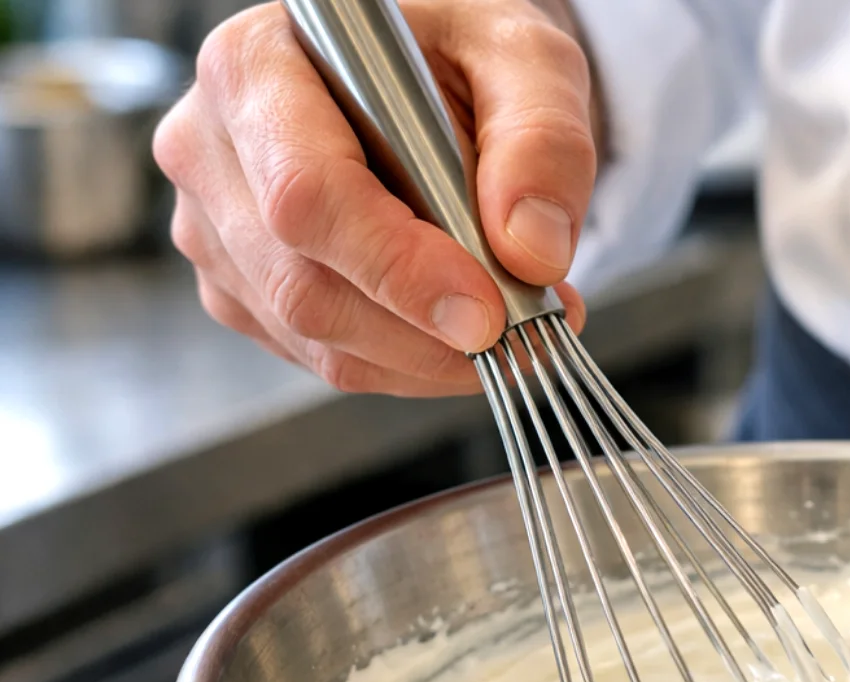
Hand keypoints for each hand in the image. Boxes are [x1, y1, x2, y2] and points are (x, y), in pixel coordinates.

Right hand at [154, 0, 597, 395]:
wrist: (430, 79)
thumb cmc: (461, 54)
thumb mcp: (524, 58)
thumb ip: (541, 140)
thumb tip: (533, 251)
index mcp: (256, 66)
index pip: (307, 195)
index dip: (399, 268)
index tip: (487, 313)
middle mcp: (212, 147)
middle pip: (303, 284)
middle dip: (426, 330)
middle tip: (526, 331)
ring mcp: (217, 227)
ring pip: (314, 335)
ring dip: (427, 356)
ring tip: (510, 322)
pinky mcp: (242, 286)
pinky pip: (323, 356)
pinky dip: (408, 362)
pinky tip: (455, 327)